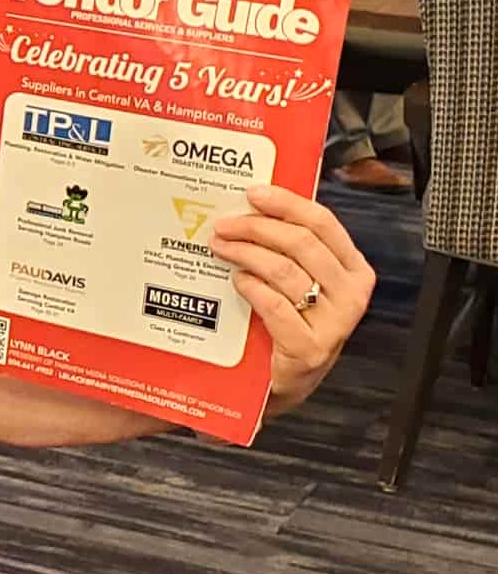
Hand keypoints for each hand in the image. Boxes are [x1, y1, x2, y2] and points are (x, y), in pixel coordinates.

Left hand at [209, 183, 375, 416]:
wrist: (283, 381)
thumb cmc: (289, 323)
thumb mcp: (299, 280)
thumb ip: (288, 247)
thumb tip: (251, 204)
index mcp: (353, 269)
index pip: (323, 223)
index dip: (287, 203)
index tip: (253, 192)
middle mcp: (352, 295)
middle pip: (301, 242)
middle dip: (256, 227)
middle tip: (224, 224)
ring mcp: (335, 324)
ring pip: (285, 270)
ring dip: (245, 253)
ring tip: (220, 247)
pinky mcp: (310, 349)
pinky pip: (276, 305)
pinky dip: (252, 288)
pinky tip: (237, 281)